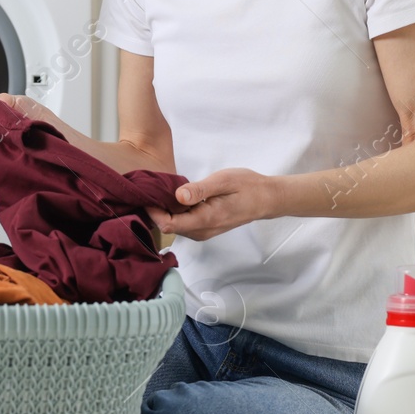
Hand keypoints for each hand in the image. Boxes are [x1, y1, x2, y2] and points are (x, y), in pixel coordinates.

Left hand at [147, 168, 277, 240]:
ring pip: (174, 226)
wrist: (266, 199)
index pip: (167, 224)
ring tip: (163, 189)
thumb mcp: (223, 181)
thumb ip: (200, 190)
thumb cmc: (247, 186)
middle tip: (152, 187)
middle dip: (156, 209)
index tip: (148, 192)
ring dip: (165, 210)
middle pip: (167, 226)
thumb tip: (177, 196)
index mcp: (205, 219)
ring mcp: (203, 232)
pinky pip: (182, 224)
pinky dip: (175, 212)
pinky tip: (177, 196)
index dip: (153, 210)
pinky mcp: (204, 229)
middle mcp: (201, 231)